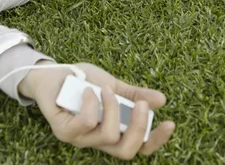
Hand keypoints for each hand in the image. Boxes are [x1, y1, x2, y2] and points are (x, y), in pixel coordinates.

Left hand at [18, 61, 174, 159]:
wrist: (55, 74)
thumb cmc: (85, 82)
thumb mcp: (114, 86)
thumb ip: (135, 95)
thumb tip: (162, 100)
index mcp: (115, 131)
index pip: (140, 147)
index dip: (156, 140)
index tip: (169, 123)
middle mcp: (99, 140)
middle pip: (127, 151)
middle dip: (138, 127)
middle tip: (140, 104)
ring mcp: (81, 139)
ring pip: (108, 135)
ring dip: (112, 108)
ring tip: (105, 89)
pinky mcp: (64, 131)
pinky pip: (86, 124)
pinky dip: (92, 105)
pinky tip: (89, 92)